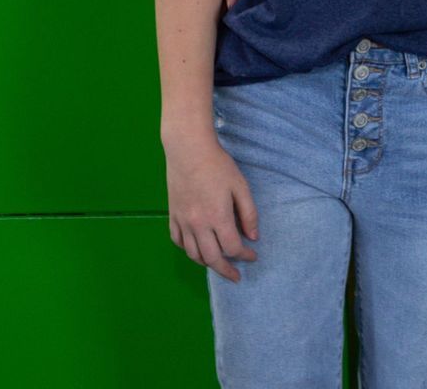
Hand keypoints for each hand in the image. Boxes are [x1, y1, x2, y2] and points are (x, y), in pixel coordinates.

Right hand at [164, 131, 258, 282]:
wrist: (188, 151)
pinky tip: (197, 249)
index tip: (253, 257)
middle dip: (225, 270)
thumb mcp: (241, 187)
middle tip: (236, 276)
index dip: (245, 255)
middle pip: (211, 258)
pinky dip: (188, 250)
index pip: (232, 247)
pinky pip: (178, 241)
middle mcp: (198, 225)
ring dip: (207, 263)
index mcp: (217, 217)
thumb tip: (254, 237)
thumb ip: (249, 213)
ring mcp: (182, 222)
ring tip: (218, 264)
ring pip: (193, 253)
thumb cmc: (218, 166)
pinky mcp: (172, 216)